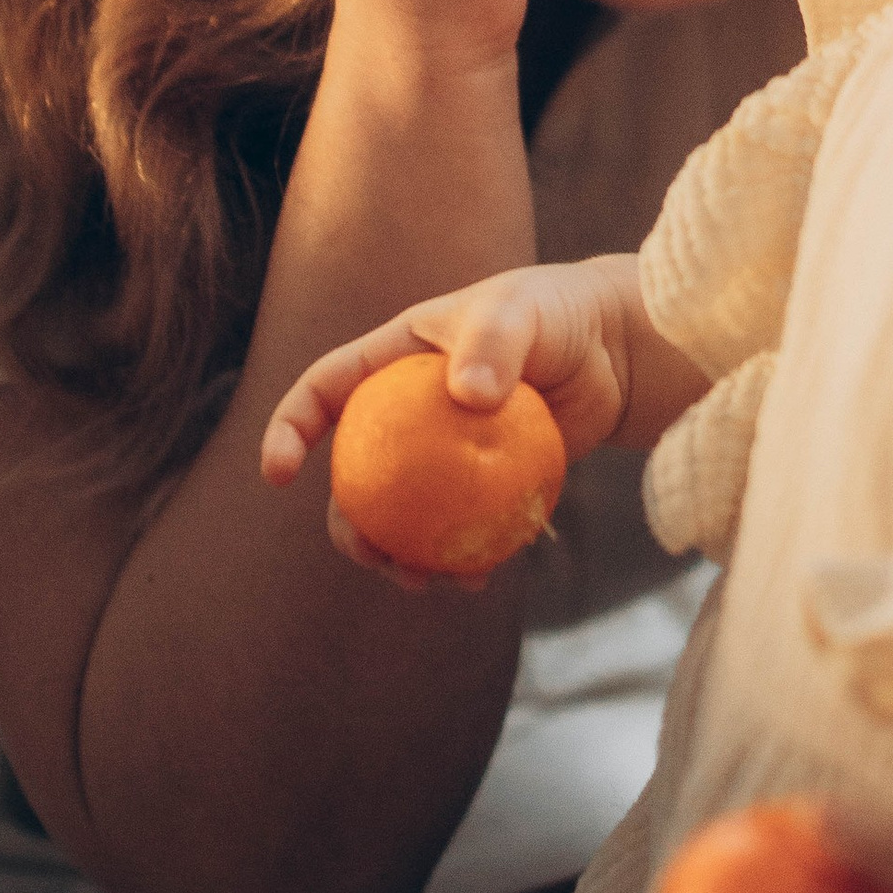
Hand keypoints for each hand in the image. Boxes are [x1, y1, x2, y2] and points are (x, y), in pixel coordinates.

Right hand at [262, 255, 642, 588]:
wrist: (613, 351)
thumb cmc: (556, 314)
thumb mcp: (519, 312)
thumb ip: (493, 343)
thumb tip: (468, 399)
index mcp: (392, 362)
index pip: (324, 391)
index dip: (290, 428)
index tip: (278, 473)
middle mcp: (408, 413)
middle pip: (355, 474)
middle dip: (346, 523)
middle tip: (369, 552)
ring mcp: (444, 454)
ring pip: (402, 514)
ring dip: (400, 555)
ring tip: (423, 580)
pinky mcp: (484, 484)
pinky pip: (459, 529)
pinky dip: (460, 558)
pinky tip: (477, 578)